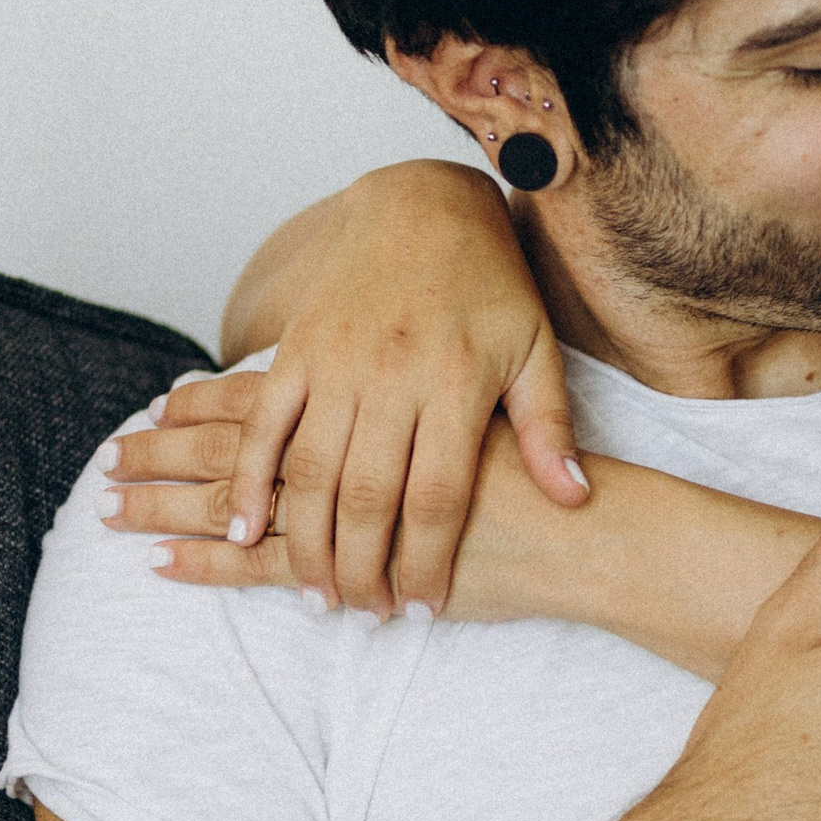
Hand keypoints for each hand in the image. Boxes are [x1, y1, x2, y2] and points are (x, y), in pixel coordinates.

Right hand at [174, 163, 578, 615]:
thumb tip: (574, 499)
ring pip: (309, 473)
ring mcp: (336, 363)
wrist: (422, 205)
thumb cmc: (491, 285)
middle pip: (367, 498)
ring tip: (320, 595)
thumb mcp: (536, 350)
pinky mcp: (296, 350)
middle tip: (367, 616)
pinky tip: (246, 531)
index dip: (426, 563)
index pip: (437, 499)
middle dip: (364, 570)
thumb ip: (548, 429)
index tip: (423, 611)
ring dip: (307, 543)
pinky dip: (248, 481)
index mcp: (456, 384)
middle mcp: (391, 376)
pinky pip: (262, 426)